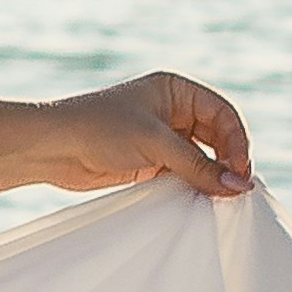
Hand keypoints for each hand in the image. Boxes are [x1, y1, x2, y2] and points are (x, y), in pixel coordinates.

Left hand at [32, 71, 255, 199]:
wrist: (51, 147)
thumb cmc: (98, 128)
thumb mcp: (155, 143)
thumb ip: (198, 166)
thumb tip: (238, 186)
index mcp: (175, 90)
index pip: (222, 114)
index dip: (236, 141)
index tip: (240, 170)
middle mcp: (170, 111)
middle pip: (216, 137)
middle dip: (228, 161)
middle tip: (235, 189)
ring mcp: (160, 138)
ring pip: (200, 158)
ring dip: (211, 177)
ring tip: (220, 198)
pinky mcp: (149, 163)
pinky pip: (182, 174)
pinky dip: (193, 187)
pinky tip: (199, 200)